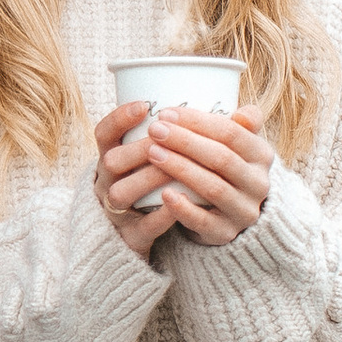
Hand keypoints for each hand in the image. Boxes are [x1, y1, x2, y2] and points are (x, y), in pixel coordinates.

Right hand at [95, 100, 181, 256]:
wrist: (138, 234)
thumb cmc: (151, 186)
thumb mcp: (152, 159)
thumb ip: (179, 136)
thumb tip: (238, 109)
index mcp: (111, 158)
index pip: (104, 133)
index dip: (119, 118)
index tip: (144, 105)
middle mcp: (107, 183)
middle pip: (110, 162)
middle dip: (138, 149)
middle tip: (166, 140)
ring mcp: (116, 211)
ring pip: (121, 194)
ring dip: (148, 179)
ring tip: (175, 169)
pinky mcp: (132, 237)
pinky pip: (143, 227)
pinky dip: (161, 216)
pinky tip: (179, 202)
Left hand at [95, 102, 273, 252]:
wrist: (233, 216)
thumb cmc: (228, 170)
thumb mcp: (238, 146)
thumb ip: (239, 126)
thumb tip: (246, 111)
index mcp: (262, 155)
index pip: (231, 133)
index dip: (199, 122)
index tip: (166, 112)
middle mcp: (258, 184)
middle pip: (221, 158)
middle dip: (185, 142)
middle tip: (154, 129)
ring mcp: (243, 212)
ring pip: (212, 188)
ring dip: (181, 169)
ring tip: (153, 153)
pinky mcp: (225, 234)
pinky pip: (204, 222)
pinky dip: (184, 208)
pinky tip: (164, 194)